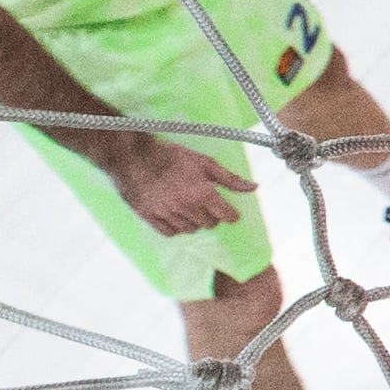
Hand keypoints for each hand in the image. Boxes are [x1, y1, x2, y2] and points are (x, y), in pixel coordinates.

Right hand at [103, 133, 254, 235]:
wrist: (133, 156)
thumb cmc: (172, 156)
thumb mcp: (205, 163)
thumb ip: (230, 179)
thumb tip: (255, 188)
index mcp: (203, 193)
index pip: (228, 216)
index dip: (231, 214)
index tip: (229, 211)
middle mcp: (186, 207)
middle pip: (210, 224)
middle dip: (212, 215)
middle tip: (206, 204)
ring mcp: (167, 214)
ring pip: (191, 229)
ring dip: (194, 221)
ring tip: (189, 207)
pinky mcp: (150, 217)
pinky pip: (170, 233)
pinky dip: (176, 227)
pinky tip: (175, 215)